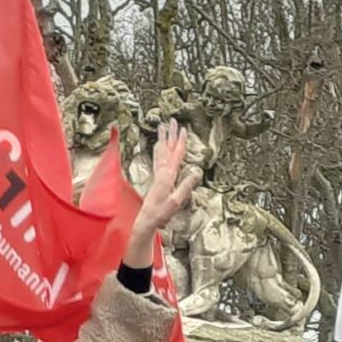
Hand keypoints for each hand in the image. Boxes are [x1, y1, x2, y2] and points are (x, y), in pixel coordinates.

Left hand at [128, 121, 198, 266]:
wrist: (145, 221)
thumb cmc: (160, 213)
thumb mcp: (176, 201)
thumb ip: (186, 186)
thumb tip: (197, 172)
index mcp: (168, 176)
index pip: (176, 155)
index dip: (180, 142)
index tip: (183, 129)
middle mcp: (161, 172)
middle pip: (167, 149)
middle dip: (171, 134)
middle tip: (172, 120)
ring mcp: (157, 175)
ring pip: (161, 152)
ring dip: (163, 139)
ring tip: (163, 126)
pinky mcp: (155, 179)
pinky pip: (157, 159)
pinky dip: (159, 150)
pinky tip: (158, 146)